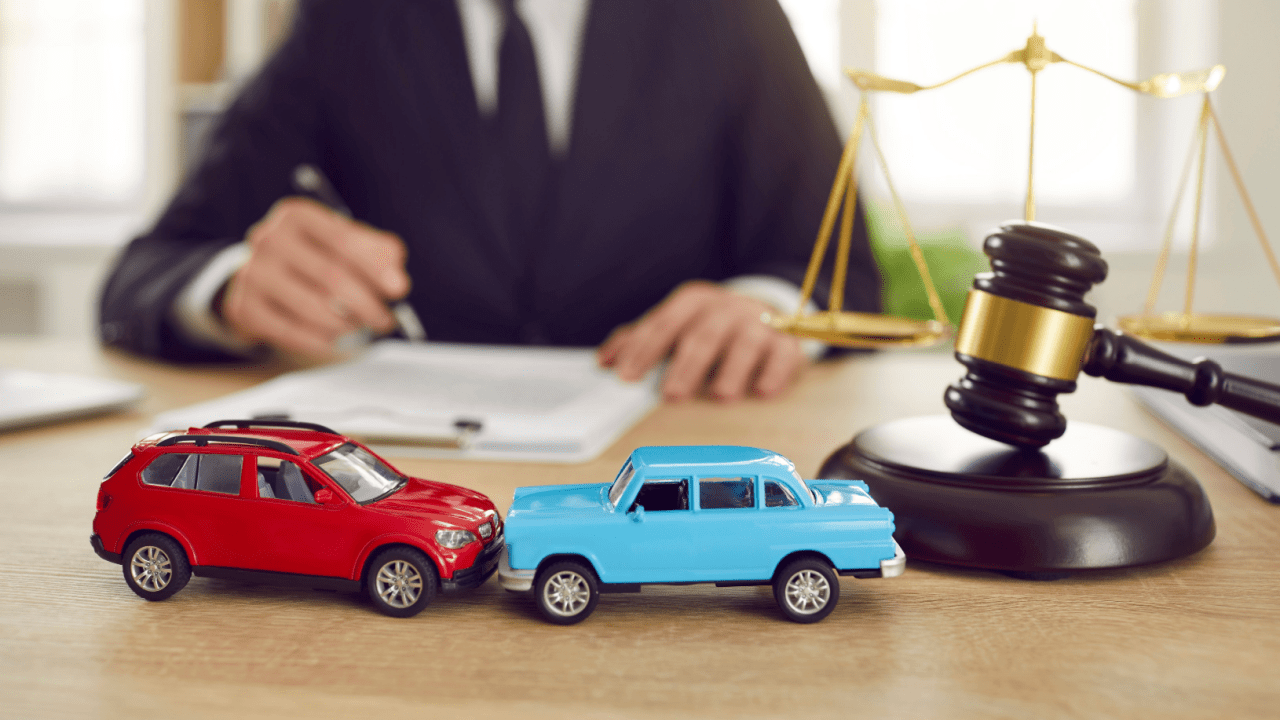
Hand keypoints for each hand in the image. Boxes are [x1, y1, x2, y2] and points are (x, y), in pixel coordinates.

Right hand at [221, 197, 409, 354]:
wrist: (262, 276)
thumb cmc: (314, 257)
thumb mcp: (345, 244)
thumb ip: (377, 253)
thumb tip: (396, 279)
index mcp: (297, 215)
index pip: (343, 240)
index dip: (375, 267)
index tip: (399, 289)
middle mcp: (269, 238)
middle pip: (330, 276)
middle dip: (366, 303)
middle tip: (385, 320)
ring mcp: (252, 272)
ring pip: (312, 307)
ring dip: (346, 325)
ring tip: (361, 328)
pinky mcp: (244, 306)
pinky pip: (290, 331)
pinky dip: (320, 340)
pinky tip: (336, 340)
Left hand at [598, 281, 806, 401]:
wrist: (768, 313)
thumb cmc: (711, 326)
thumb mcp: (676, 325)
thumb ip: (642, 341)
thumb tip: (604, 362)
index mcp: (694, 301)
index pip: (664, 324)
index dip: (644, 349)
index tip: (627, 376)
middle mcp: (726, 308)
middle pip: (703, 336)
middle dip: (686, 366)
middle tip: (671, 394)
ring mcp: (759, 323)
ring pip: (744, 344)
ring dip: (731, 371)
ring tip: (719, 395)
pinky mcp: (786, 342)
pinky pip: (782, 355)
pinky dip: (773, 373)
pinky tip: (762, 392)